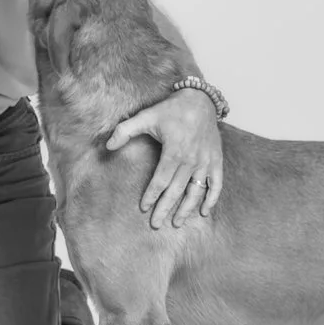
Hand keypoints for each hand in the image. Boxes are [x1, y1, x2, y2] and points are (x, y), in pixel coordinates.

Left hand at [105, 92, 225, 228]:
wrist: (201, 100)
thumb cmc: (171, 109)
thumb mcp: (146, 116)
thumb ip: (125, 131)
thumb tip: (107, 146)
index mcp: (174, 152)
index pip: (161, 181)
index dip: (151, 196)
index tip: (143, 208)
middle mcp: (192, 160)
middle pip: (176, 191)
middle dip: (165, 209)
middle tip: (156, 224)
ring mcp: (206, 162)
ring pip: (196, 191)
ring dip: (186, 209)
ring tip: (177, 223)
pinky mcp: (216, 160)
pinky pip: (216, 184)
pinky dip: (211, 199)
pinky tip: (204, 212)